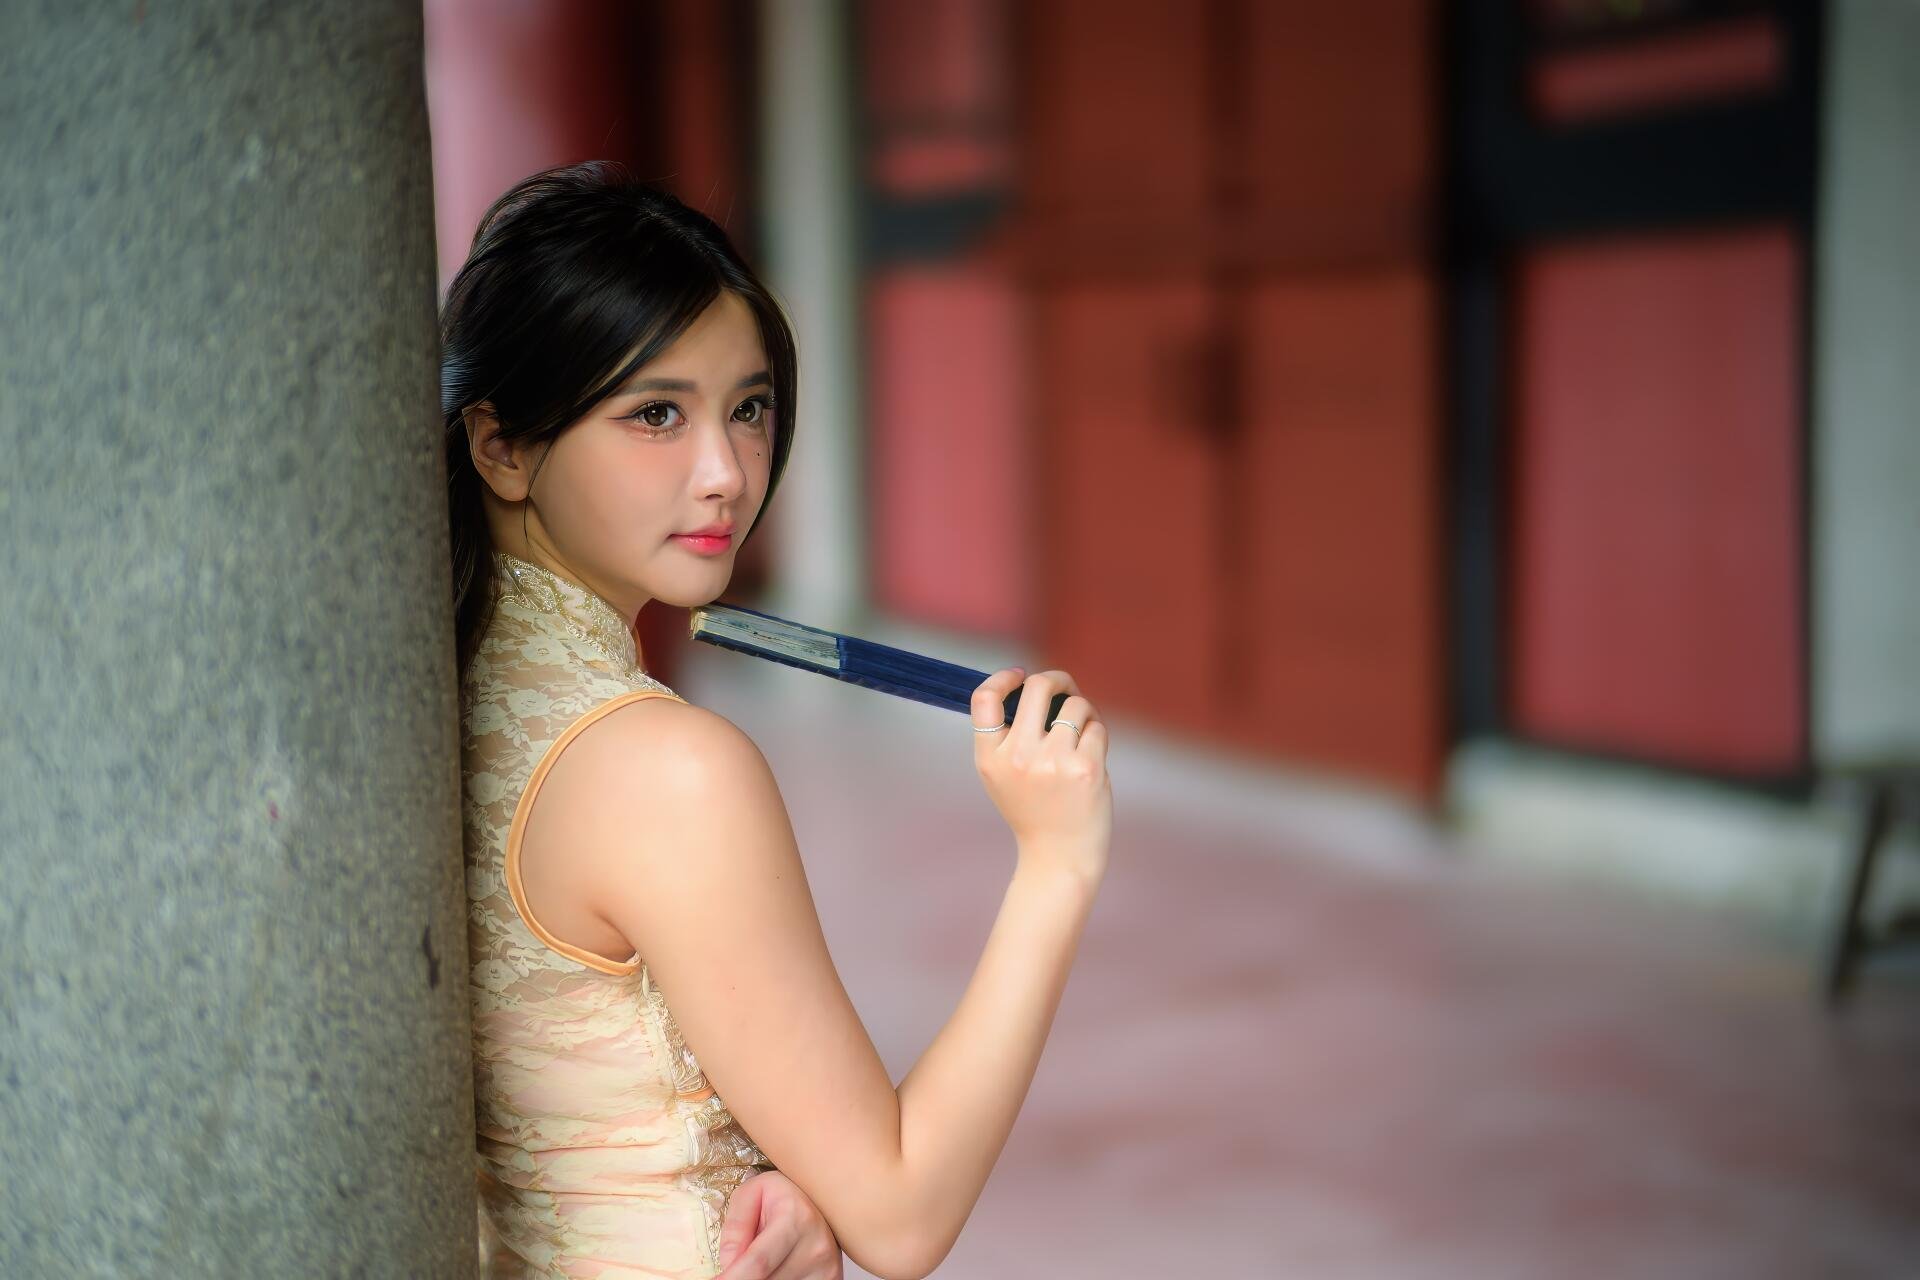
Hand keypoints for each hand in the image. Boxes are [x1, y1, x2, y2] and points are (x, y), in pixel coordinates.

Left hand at [715, 1169, 843, 1279]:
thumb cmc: (782, 1196)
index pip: (759, 1262)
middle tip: (736, 1269)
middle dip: (744, 1278)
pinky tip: (776, 1269)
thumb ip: (735, 1226)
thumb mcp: (750, 1194)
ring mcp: (827, 1268)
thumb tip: (728, 1264)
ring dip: (763, 1279)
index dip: (733, 1278)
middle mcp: (817, 1246)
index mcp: (796, 1218)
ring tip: (766, 1260)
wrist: (818, 1199)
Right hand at [971, 667, 1111, 878]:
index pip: (984, 699)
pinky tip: (1091, 755)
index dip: (1003, 678)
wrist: (1059, 857)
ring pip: (1075, 704)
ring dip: (1083, 712)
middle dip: (1058, 680)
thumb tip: (1032, 684)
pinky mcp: (1084, 767)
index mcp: (990, 758)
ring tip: (1081, 735)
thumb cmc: (1034, 810)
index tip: (1020, 676)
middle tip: (1065, 689)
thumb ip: (1008, 736)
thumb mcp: (1002, 776)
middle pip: (1038, 687)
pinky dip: (1097, 734)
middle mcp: (1018, 756)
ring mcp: (1052, 761)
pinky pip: (1096, 726)